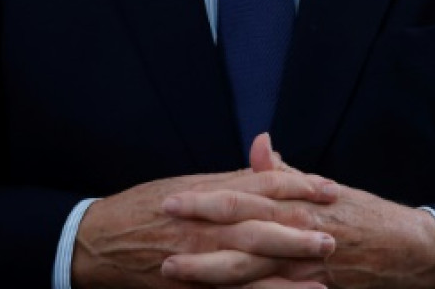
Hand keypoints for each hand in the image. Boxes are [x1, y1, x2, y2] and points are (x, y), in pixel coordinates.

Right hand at [72, 155, 339, 288]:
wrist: (99, 241)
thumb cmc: (144, 208)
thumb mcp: (187, 184)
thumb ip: (229, 177)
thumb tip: (265, 158)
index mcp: (206, 195)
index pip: (259, 187)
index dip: (297, 187)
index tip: (329, 188)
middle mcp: (204, 226)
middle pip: (260, 225)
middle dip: (299, 229)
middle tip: (335, 232)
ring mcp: (197, 259)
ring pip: (249, 263)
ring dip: (287, 267)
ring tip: (322, 269)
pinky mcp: (190, 286)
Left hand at [161, 136, 434, 288]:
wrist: (407, 249)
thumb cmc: (360, 215)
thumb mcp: (321, 189)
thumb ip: (284, 173)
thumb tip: (260, 146)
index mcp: (294, 203)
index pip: (241, 198)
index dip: (205, 200)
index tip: (172, 199)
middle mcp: (296, 232)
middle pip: (238, 235)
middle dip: (197, 236)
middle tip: (160, 235)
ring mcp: (303, 265)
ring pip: (248, 272)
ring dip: (208, 272)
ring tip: (172, 271)